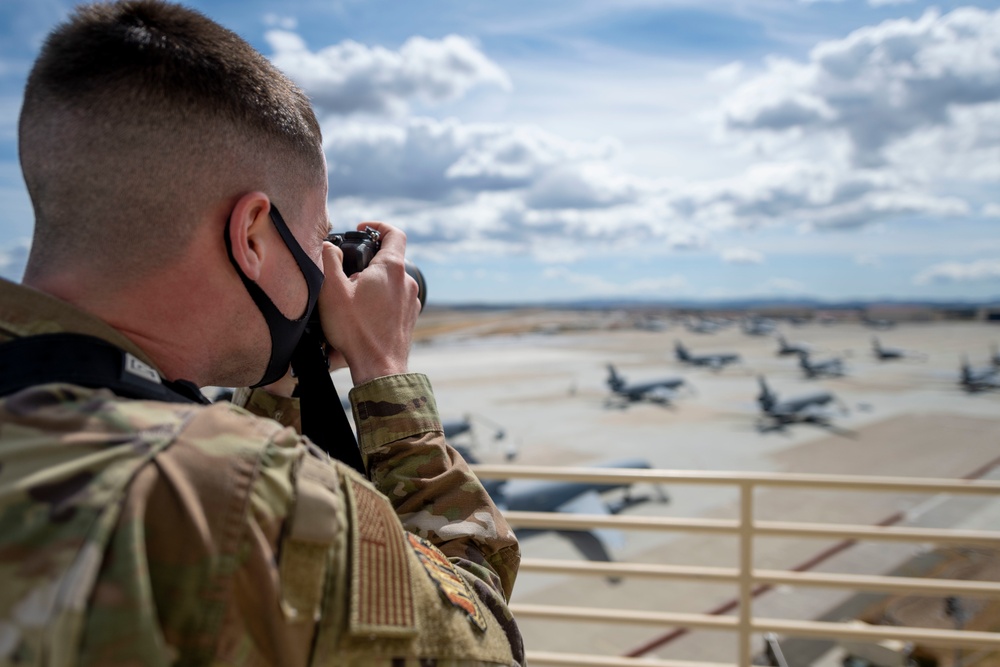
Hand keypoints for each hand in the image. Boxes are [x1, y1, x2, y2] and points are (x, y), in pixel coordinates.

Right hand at [316, 221, 420, 385]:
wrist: (379, 368)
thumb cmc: (355, 331)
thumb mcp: (332, 291)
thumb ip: (329, 261)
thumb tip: (329, 246)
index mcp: (391, 268)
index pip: (394, 233)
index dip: (378, 226)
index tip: (363, 230)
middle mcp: (407, 281)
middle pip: (389, 259)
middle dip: (367, 263)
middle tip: (346, 277)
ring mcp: (411, 301)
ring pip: (392, 281)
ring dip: (374, 284)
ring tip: (353, 300)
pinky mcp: (410, 318)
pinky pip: (395, 300)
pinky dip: (381, 300)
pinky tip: (365, 315)